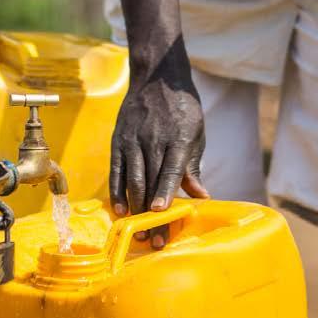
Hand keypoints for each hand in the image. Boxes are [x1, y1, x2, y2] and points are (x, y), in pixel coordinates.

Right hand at [110, 39, 208, 248]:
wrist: (158, 78)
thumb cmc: (182, 110)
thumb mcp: (196, 134)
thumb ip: (193, 166)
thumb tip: (201, 197)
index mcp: (177, 138)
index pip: (170, 169)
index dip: (165, 191)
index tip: (160, 212)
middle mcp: (153, 139)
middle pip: (151, 181)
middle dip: (152, 213)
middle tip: (155, 240)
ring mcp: (133, 139)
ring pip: (132, 179)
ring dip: (135, 208)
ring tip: (139, 233)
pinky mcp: (119, 140)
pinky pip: (117, 171)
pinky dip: (118, 192)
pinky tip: (121, 211)